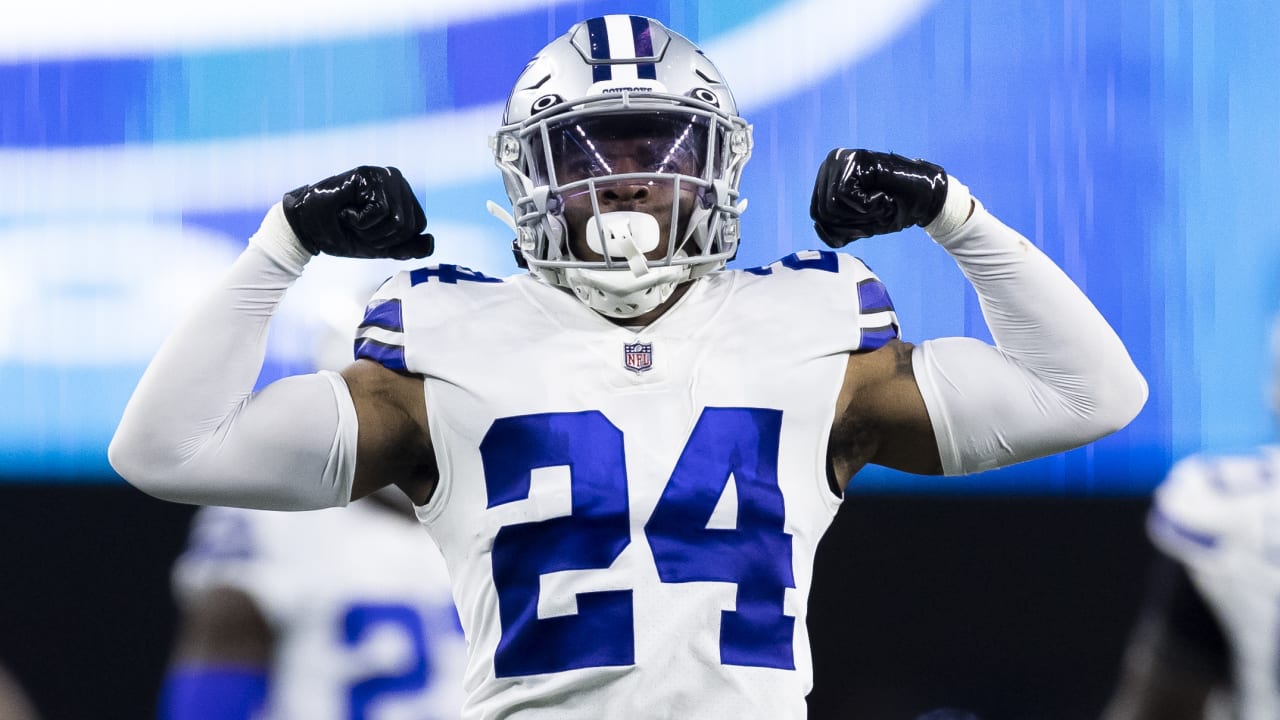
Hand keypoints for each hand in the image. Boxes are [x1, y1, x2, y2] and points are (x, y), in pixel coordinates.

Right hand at [282, 166, 433, 259]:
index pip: (418, 226)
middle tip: (359, 227)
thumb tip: (432, 240)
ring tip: (352, 219)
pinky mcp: (368, 175)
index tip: (369, 234)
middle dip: (382, 238)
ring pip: (397, 220)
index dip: (394, 241)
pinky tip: (346, 211)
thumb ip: (407, 247)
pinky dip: (361, 221)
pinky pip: (381, 211)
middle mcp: (397, 181)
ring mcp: (383, 175)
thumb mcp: (380, 247)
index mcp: (403, 195)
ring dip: (371, 230)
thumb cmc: (343, 235)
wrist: (307, 229)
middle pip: (409, 225)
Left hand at [809, 149, 948, 246]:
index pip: (816, 213)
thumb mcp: (859, 224)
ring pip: (831, 205)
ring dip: (861, 214)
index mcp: (828, 179)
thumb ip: (836, 227)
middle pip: (822, 211)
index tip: (867, 219)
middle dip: (852, 222)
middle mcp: (830, 164)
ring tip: (880, 202)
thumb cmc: (894, 209)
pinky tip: (881, 196)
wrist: (926, 198)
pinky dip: (865, 205)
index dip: (843, 227)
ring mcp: (840, 159)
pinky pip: (843, 195)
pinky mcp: (853, 159)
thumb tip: (817, 225)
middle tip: (877, 210)